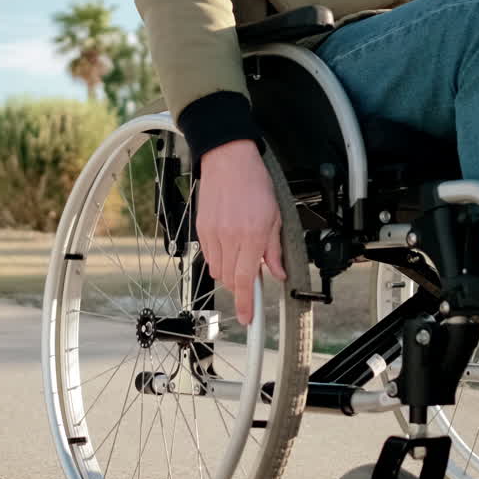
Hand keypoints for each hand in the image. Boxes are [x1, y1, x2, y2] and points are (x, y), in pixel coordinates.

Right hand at [196, 139, 287, 325]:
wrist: (228, 160)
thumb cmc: (254, 184)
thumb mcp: (275, 217)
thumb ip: (274, 249)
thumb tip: (278, 273)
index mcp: (251, 235)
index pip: (245, 280)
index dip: (247, 304)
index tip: (248, 318)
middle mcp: (229, 237)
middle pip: (229, 279)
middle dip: (240, 285)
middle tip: (252, 273)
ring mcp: (212, 234)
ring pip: (217, 270)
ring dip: (229, 270)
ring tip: (240, 252)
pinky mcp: (201, 229)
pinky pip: (208, 255)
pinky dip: (219, 257)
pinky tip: (229, 243)